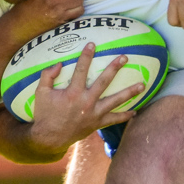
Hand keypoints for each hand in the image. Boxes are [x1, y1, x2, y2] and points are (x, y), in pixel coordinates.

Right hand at [6, 0, 83, 40]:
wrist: (21, 24)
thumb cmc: (28, 4)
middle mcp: (55, 3)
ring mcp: (59, 15)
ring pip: (80, 7)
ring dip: (76, 4)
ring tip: (69, 3)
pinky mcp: (61, 23)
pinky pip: (76, 15)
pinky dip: (75, 12)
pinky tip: (67, 11)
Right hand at [26, 43, 144, 150]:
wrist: (50, 138)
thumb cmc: (45, 114)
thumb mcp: (41, 93)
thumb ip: (47, 76)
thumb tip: (59, 64)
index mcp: (72, 93)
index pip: (81, 70)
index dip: (86, 56)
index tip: (93, 44)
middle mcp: (86, 102)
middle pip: (104, 82)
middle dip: (114, 68)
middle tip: (124, 57)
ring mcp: (94, 114)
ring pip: (116, 101)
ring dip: (129, 92)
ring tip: (142, 85)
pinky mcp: (97, 123)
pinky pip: (114, 119)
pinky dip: (125, 116)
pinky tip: (135, 111)